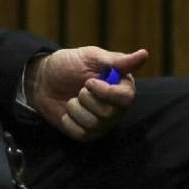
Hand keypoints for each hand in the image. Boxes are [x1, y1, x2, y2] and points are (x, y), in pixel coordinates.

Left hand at [26, 46, 147, 141]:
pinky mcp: (86, 134)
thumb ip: (117, 60)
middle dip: (86, 98)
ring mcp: (102, 123)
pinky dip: (69, 120)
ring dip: (76, 108)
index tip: (88, 81)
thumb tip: (145, 54)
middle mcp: (116, 108)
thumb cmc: (70, 64)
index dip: (106, 92)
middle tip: (79, 88)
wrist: (43, 79)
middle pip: (108, 113)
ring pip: (93, 124)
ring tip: (73, 98)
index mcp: (122, 87)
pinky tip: (67, 111)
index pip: (126, 98)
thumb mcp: (92, 57)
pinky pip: (80, 133)